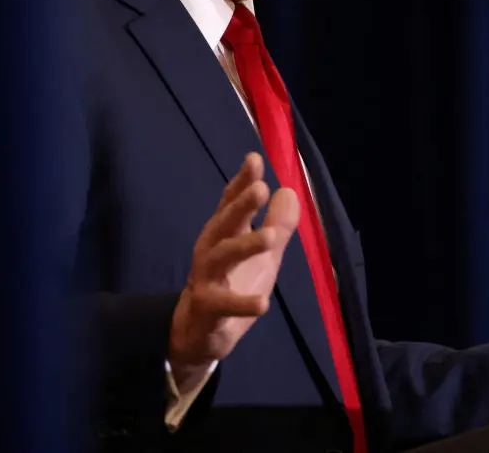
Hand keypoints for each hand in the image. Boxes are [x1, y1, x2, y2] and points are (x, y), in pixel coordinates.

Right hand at [168, 153, 299, 389]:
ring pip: (223, 257)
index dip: (242, 181)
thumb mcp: (262, 254)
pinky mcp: (207, 307)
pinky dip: (242, 303)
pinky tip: (263, 303)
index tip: (254, 159)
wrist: (199, 330)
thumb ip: (277, 225)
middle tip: (260, 188)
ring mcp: (206, 278)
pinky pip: (224, 304)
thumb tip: (289, 191)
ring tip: (268, 238)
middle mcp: (211, 249)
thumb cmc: (232, 283)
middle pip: (225, 222)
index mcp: (224, 233)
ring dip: (245, 246)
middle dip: (241, 205)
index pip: (232, 202)